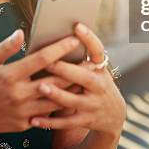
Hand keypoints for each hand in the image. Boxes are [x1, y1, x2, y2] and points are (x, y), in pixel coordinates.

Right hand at [0, 29, 80, 134]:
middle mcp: (18, 94)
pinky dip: (60, 106)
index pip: (41, 59)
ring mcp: (23, 111)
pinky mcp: (24, 124)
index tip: (74, 40)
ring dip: (73, 90)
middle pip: (55, 81)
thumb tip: (21, 32)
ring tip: (86, 79)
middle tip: (91, 61)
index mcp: (10, 75)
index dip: (60, 48)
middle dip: (75, 70)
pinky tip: (71, 97)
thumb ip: (6, 47)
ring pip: (56, 101)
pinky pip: (47, 115)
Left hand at [30, 23, 126, 137]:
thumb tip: (58, 36)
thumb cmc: (96, 84)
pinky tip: (33, 119)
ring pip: (73, 100)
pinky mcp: (85, 121)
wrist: (114, 115)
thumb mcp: (96, 69)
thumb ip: (80, 56)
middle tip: (48, 62)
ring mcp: (92, 104)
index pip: (97, 50)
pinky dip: (49, 122)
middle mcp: (99, 85)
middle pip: (83, 76)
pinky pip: (65, 122)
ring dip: (57, 94)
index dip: (89, 38)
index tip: (77, 26)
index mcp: (100, 68)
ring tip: (41, 87)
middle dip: (65, 69)